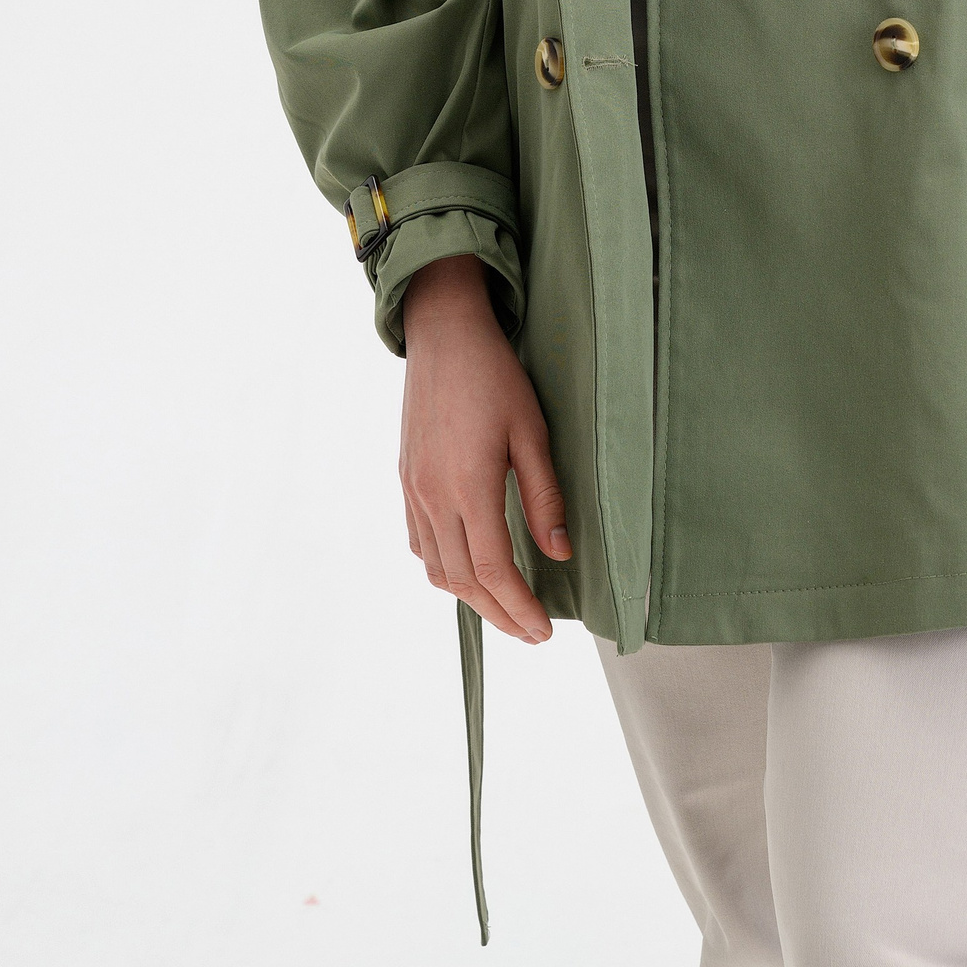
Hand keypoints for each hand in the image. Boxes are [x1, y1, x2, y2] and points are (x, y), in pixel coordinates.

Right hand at [399, 254, 569, 643]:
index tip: (544, 631)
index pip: (493, 570)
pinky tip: (467, 567)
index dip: (519, 608)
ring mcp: (413, 489)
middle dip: (499, 614)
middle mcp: (433, 496)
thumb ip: (544, 495)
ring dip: (470, 597)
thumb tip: (560, 552)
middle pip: (463, 581)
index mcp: (468, 486)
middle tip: (531, 632)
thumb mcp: (532, 430)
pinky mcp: (405, 479)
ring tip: (505, 606)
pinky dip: (444, 568)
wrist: (443, 333)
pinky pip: (420, 543)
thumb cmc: (495, 375)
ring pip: (436, 568)